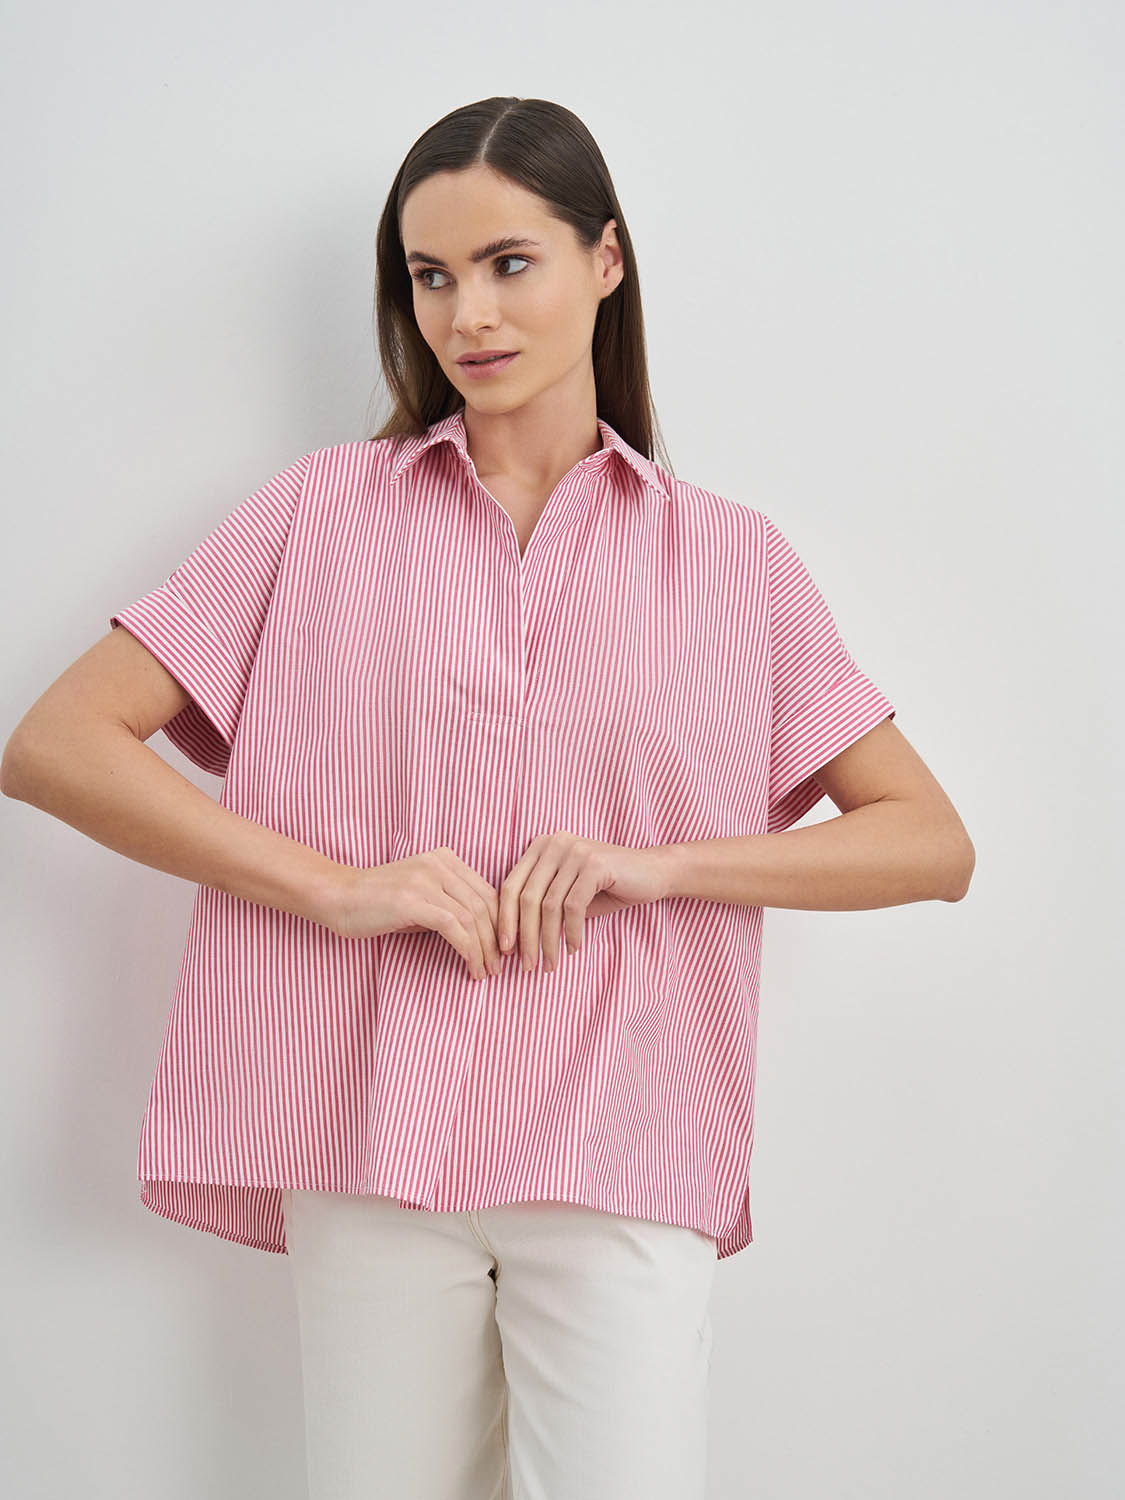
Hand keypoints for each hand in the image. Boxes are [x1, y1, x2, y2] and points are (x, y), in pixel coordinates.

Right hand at [328, 848, 502, 981]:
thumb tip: (481, 934)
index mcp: (444, 859)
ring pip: (471, 917)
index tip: (503, 948)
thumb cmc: (377, 903)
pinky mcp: (413, 900)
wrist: (337, 897)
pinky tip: (470, 966)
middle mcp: (439, 864)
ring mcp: (425, 880)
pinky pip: (453, 926)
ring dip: (484, 950)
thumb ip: (448, 905)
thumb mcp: (419, 896)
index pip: (486, 891)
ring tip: (485, 972)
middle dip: (496, 939)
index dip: (500, 922)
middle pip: (484, 904)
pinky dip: (467, 949)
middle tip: (498, 966)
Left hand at [497, 833, 666, 972]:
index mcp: (541, 846)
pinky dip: (571, 932)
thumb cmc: (607, 887)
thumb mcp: (567, 894)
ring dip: (548, 941)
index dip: (505, 920)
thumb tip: (514, 940)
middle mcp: (554, 843)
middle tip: (527, 965)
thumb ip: (541, 906)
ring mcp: (575, 851)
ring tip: (550, 964)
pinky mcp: (594, 864)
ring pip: (548, 905)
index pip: (510, 885)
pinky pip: (573, 907)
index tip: (505, 950)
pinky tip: (573, 948)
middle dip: (525, 936)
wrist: (653, 873)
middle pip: (526, 897)